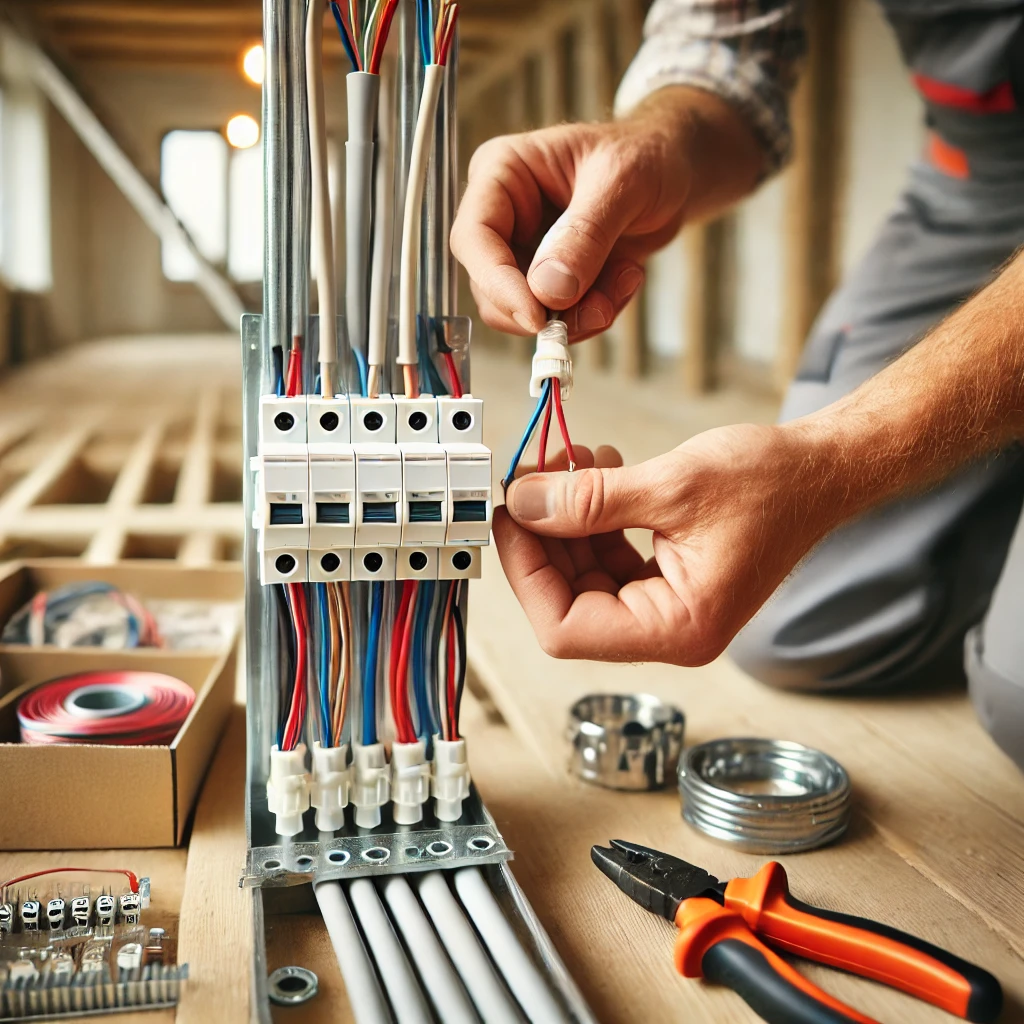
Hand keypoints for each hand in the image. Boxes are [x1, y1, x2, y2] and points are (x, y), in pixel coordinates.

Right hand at [450, 88, 763, 342]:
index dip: (498, 282)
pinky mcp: (549, 281)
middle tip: (600, 307)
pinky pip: (559, 319)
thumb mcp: (621, 181)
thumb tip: (549, 290)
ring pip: (525, 313)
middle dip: (547, 309)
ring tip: (625, 279)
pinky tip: (626, 277)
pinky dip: (595, 312)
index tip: (537, 315)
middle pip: (491, 287)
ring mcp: (524, 252)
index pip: (474, 238)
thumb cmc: (645, 154)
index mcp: (502, 173)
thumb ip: (585, 234)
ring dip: (579, 314)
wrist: (673, 172)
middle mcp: (504, 216)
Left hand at [493, 425, 844, 664]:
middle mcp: (672, 629)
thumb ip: (587, 502)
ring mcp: (671, 606)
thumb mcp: (670, 486)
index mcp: (678, 629)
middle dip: (545, 537)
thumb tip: (523, 505)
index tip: (510, 517)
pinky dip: (596, 518)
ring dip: (569, 520)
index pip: (565, 628)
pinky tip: (598, 473)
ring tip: (572, 462)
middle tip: (532, 478)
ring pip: (587, 575)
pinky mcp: (672, 580)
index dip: (526, 572)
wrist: (824, 469)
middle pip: (571, 601)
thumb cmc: (773, 482)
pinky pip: (612, 558)